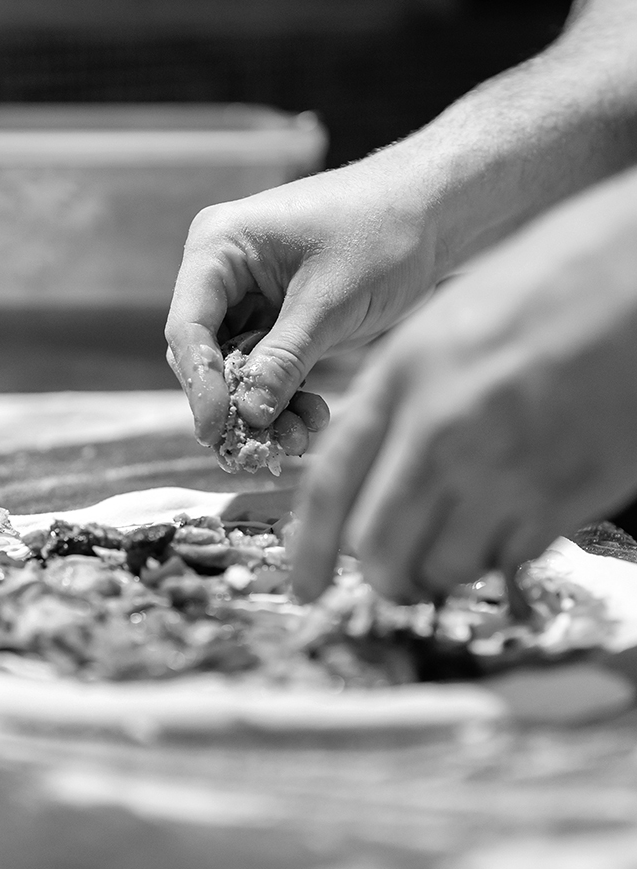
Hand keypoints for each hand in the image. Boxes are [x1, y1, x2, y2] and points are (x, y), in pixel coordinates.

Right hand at [165, 153, 441, 448]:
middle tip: (263, 448)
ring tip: (300, 437)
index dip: (199, 383)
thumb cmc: (383, 232)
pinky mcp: (281, 317)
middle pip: (205, 353)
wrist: (436, 210)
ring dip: (264, 406)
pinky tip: (314, 417)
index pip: (188, 326)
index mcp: (219, 246)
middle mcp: (225, 271)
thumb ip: (285, 359)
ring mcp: (251, 295)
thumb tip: (248, 415)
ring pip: (238, 368)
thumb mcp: (331, 302)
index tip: (217, 430)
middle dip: (235, 402)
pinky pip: (269, 366)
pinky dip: (286, 395)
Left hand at [293, 167, 636, 603]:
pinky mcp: (564, 495)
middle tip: (393, 574)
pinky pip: (508, 559)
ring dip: (441, 567)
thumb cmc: (550, 282)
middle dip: (381, 572)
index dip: (308, 547)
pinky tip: (509, 520)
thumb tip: (375, 464)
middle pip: (378, 543)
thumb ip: (401, 394)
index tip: (304, 587)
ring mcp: (505, 468)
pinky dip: (498, 555)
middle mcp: (443, 429)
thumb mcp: (447, 323)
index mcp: (403, 376)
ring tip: (457, 538)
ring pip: (442, 566)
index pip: (331, 483)